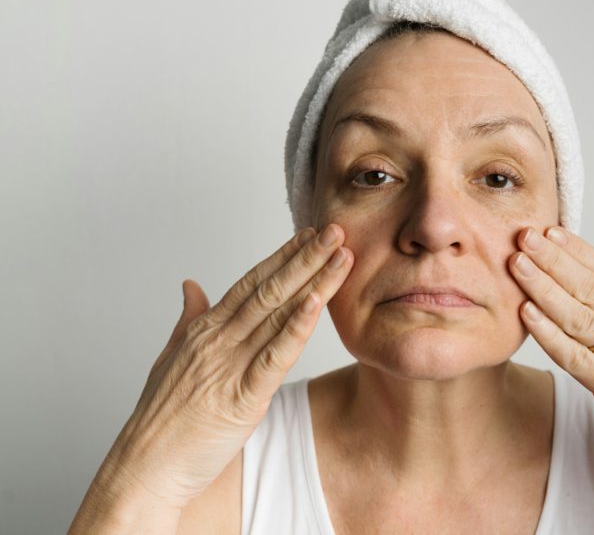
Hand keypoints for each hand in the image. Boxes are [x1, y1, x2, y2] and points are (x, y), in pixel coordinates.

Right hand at [73, 224, 352, 526]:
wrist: (145, 468)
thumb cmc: (160, 419)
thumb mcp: (171, 359)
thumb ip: (187, 320)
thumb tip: (191, 285)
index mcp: (205, 330)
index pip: (251, 283)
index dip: (284, 257)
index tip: (311, 235)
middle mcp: (217, 340)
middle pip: (270, 289)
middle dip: (306, 258)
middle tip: (336, 231)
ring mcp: (228, 365)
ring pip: (278, 314)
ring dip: (313, 282)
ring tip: (341, 257)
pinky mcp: (242, 396)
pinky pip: (274, 356)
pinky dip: (296, 328)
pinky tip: (315, 304)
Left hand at [508, 225, 593, 478]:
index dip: (580, 250)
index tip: (552, 231)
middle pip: (591, 288)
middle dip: (554, 259)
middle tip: (523, 236)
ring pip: (579, 318)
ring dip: (545, 289)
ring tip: (517, 266)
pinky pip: (577, 360)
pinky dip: (551, 336)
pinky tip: (528, 315)